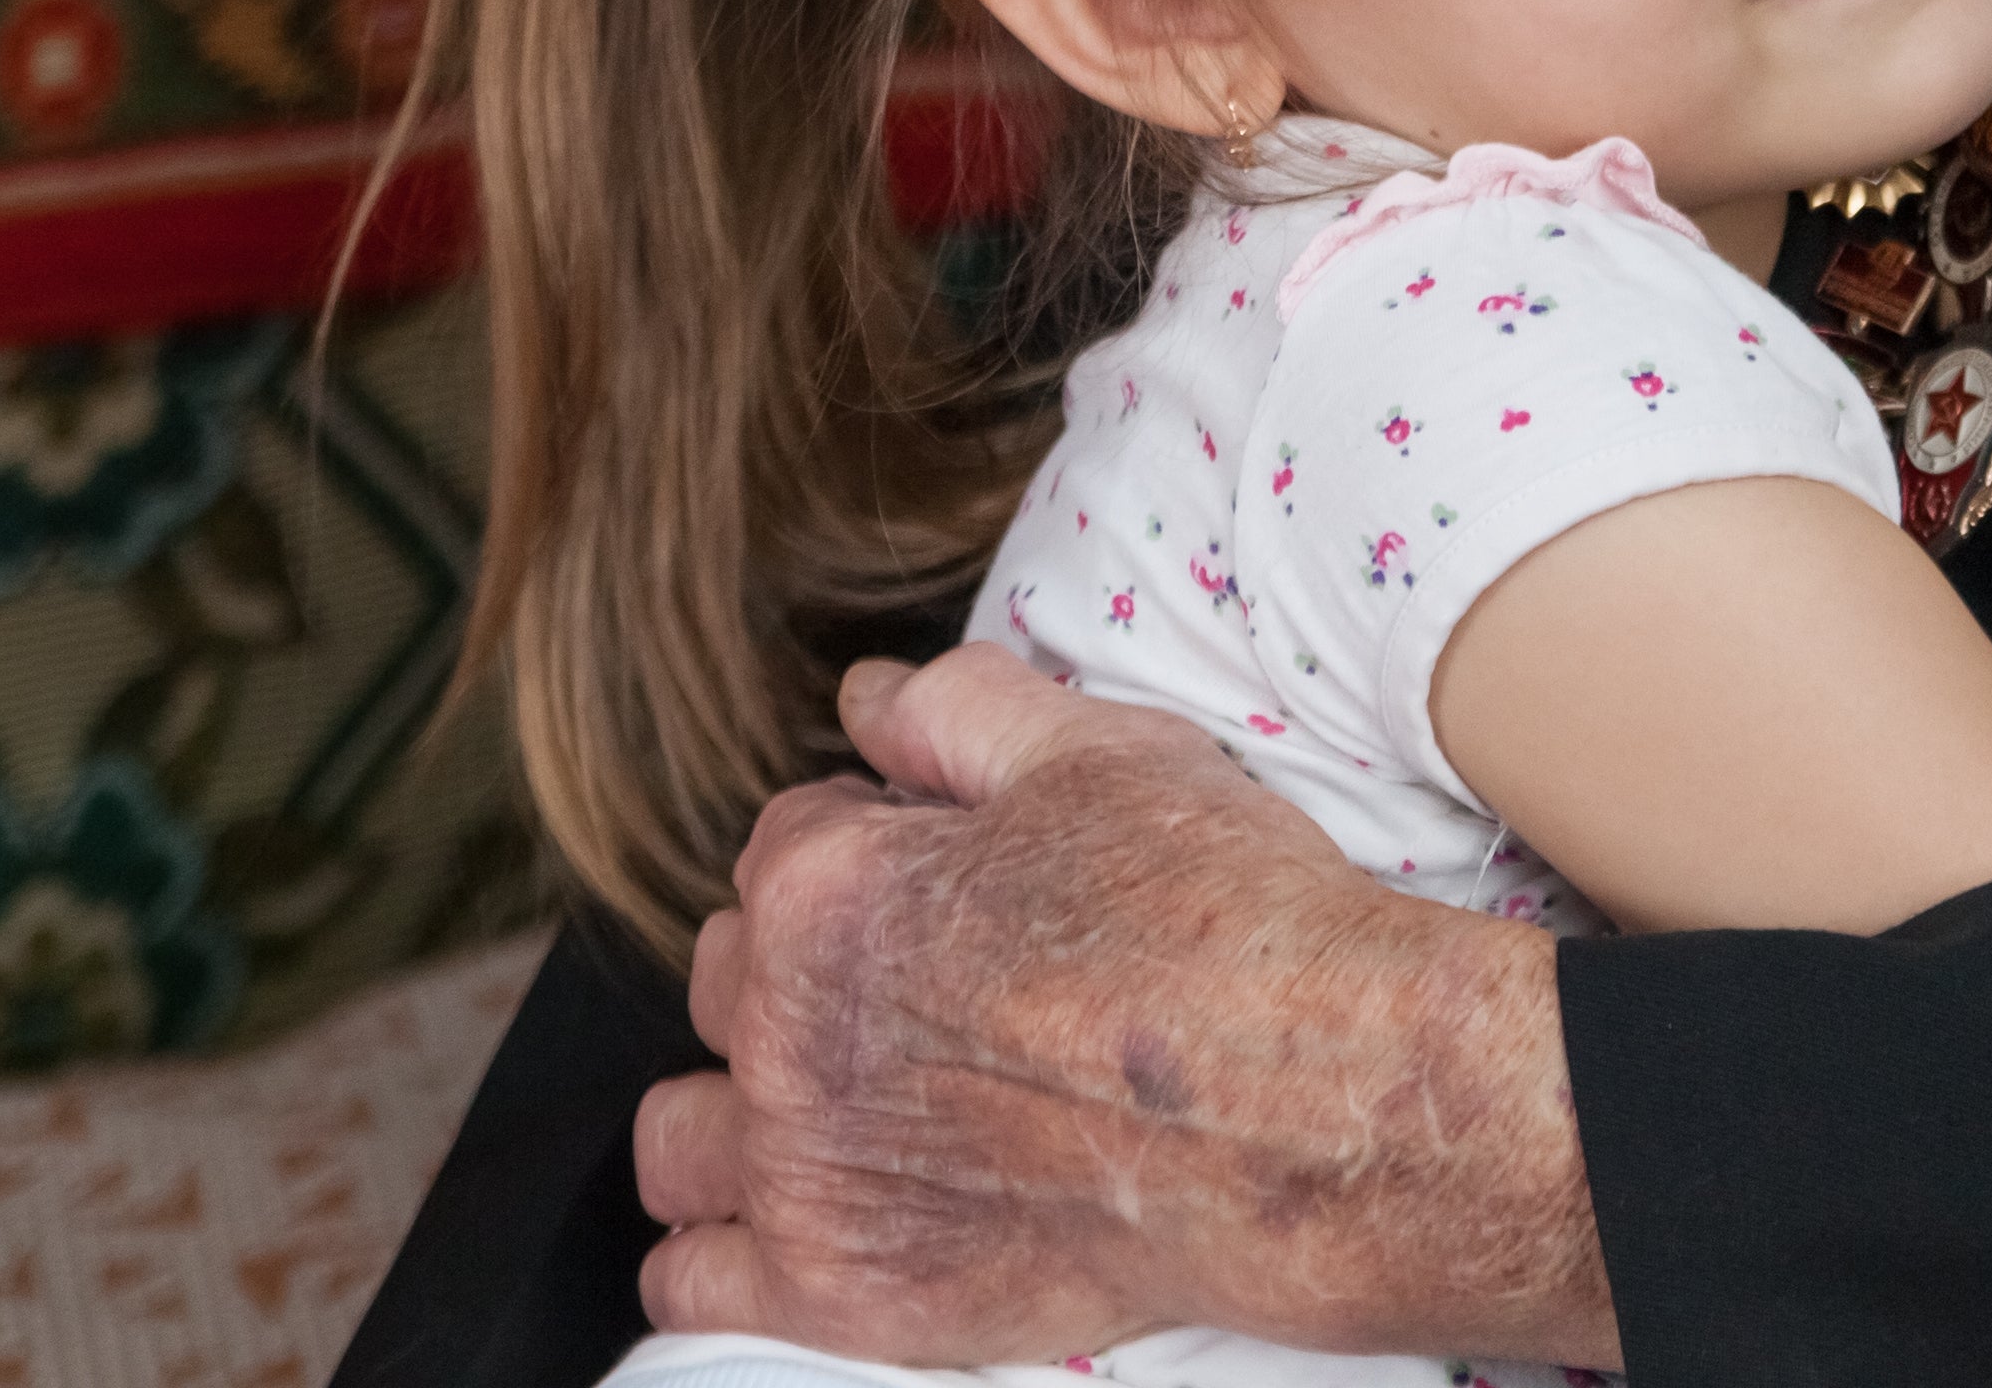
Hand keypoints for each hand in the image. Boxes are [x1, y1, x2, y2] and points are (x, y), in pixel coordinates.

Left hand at [630, 646, 1620, 1366]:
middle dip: (807, 963)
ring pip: (683, 1132)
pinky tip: (812, 1212)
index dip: (877, 842)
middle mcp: (790, 1033)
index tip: (955, 874)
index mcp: (830, 889)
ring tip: (849, 1101)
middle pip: (731, 976)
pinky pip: (692, 1279)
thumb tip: (866, 697)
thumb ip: (959, 710)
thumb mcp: (1107, 756)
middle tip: (932, 981)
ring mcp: (806, 1174)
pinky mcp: (838, 1293)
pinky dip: (724, 1251)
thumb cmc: (1227, 924)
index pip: (787, 841)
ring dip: (741, 1104)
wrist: (1309, 1111)